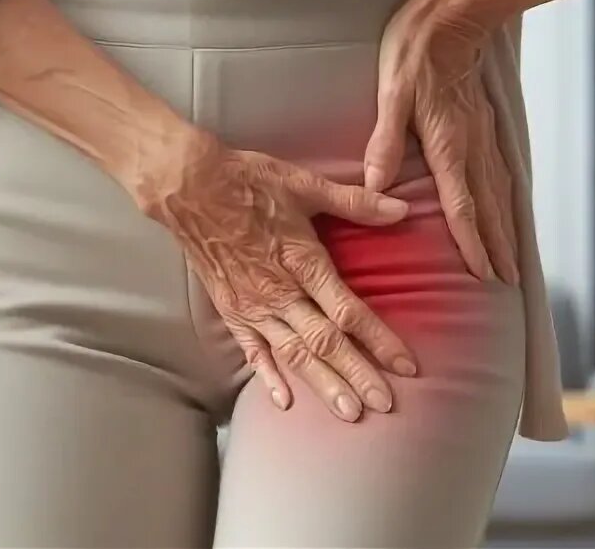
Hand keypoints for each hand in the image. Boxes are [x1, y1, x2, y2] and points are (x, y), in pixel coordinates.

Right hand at [139, 135, 419, 421]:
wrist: (187, 187)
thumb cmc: (248, 181)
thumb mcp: (304, 183)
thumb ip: (354, 202)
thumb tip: (400, 209)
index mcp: (303, 261)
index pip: (348, 310)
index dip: (380, 339)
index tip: (406, 366)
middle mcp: (280, 292)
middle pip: (325, 342)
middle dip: (358, 375)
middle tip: (385, 405)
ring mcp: (253, 306)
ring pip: (293, 353)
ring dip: (323, 384)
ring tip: (349, 413)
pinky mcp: (231, 310)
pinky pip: (252, 350)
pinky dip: (268, 376)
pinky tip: (285, 401)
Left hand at [363, 0, 519, 284]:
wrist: (453, 17)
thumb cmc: (415, 54)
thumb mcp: (391, 94)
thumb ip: (385, 142)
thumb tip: (375, 185)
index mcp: (448, 145)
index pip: (463, 205)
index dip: (473, 242)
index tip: (484, 272)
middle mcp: (472, 147)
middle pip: (488, 207)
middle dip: (497, 246)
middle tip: (506, 279)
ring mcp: (484, 138)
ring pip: (500, 192)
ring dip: (507, 228)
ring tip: (513, 258)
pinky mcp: (486, 127)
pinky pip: (501, 174)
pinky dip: (507, 200)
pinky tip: (508, 212)